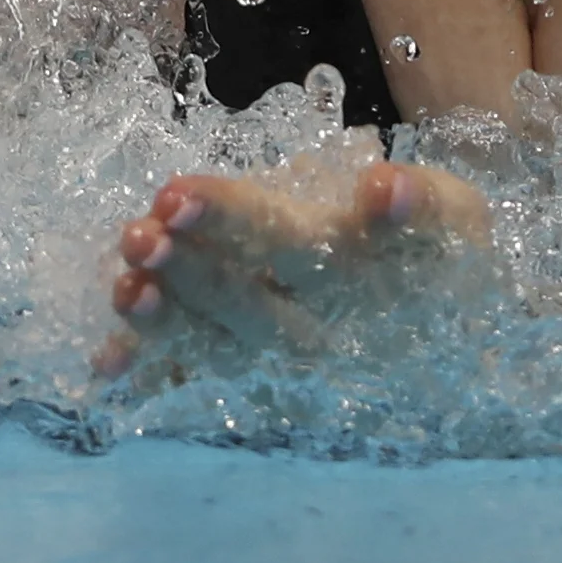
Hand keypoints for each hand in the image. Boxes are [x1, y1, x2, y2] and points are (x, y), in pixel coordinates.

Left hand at [95, 156, 489, 375]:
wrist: (447, 339)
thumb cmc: (438, 254)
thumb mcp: (454, 217)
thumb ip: (423, 204)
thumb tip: (384, 186)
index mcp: (358, 270)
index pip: (299, 241)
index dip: (246, 220)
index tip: (184, 195)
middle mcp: (315, 324)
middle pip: (252, 293)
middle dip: (201, 256)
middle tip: (156, 215)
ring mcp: (278, 356)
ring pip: (217, 338)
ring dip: (169, 313)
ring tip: (126, 280)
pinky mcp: (248, 376)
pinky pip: (193, 376)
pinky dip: (149, 370)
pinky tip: (106, 365)